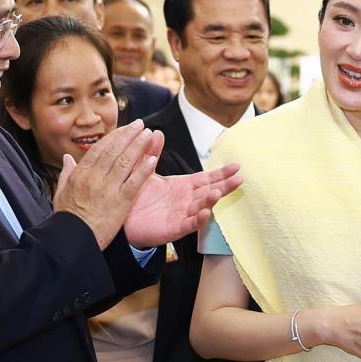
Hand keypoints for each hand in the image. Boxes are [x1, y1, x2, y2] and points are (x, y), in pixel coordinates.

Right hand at [53, 120, 162, 248]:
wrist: (72, 239)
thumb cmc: (67, 219)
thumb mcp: (60, 193)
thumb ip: (66, 174)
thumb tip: (67, 158)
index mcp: (81, 174)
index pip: (99, 149)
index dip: (114, 137)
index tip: (124, 129)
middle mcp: (95, 178)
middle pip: (114, 151)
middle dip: (128, 135)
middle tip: (140, 125)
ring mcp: (108, 189)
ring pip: (125, 162)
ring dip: (138, 146)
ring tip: (149, 135)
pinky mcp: (120, 203)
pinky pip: (134, 183)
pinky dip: (144, 170)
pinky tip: (153, 159)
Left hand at [125, 163, 241, 248]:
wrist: (121, 219)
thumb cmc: (137, 197)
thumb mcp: (145, 171)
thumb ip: (151, 152)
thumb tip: (157, 132)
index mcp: (183, 186)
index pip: (207, 178)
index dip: (221, 173)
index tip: (236, 166)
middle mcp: (187, 200)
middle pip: (210, 191)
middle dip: (225, 185)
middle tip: (238, 179)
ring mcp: (183, 215)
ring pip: (202, 207)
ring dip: (211, 200)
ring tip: (218, 192)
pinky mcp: (174, 228)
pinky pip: (189, 224)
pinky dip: (198, 220)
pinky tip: (205, 213)